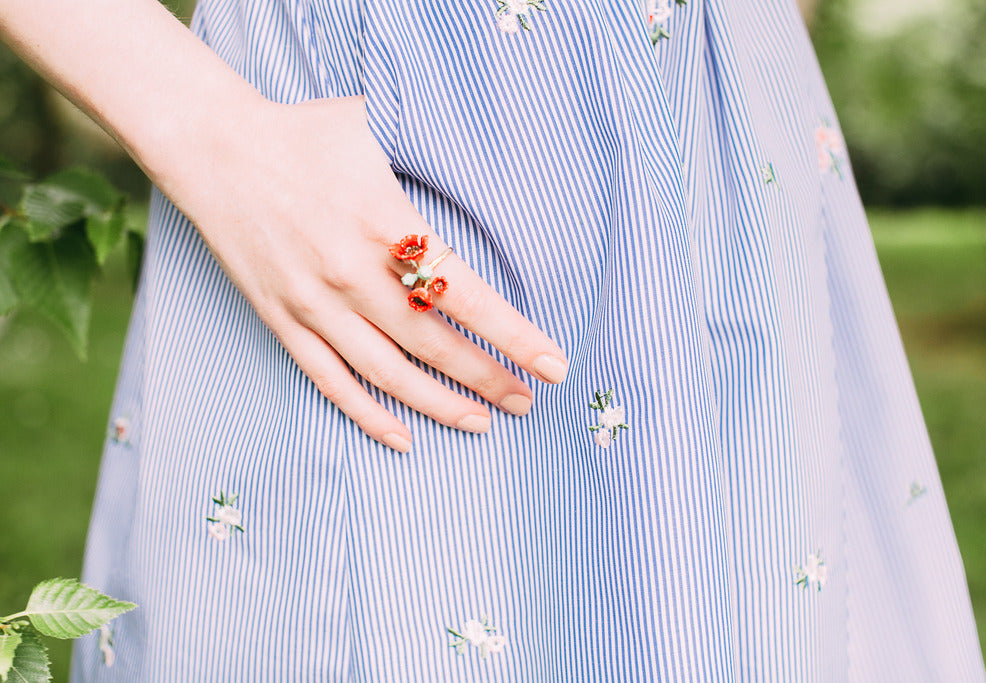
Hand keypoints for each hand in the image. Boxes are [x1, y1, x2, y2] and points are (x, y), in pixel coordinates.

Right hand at [154, 94, 568, 452]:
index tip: (553, 365)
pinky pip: (330, 380)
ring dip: (439, 404)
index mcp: (385, 224)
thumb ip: (431, 151)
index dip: (514, 337)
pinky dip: (366, 414)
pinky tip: (402, 437)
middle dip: (488, 378)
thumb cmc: (303, 134)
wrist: (214, 149)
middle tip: (527, 401)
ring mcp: (314, 304)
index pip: (466, 295)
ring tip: (482, 421)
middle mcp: (352, 274)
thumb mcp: (376, 124)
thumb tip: (487, 155)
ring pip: (387, 373)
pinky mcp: (283, 320)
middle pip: (434, 343)